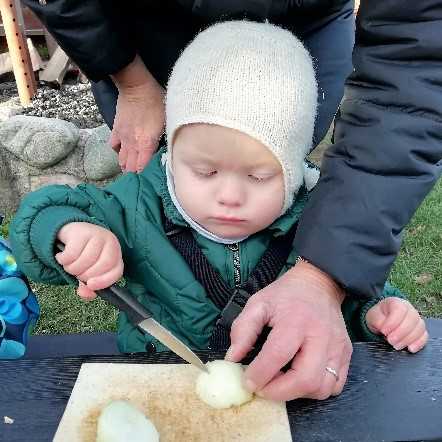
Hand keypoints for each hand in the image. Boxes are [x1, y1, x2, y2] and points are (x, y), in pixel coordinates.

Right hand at [55, 222, 123, 299]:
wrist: (71, 232)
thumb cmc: (83, 254)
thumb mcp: (89, 270)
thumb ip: (89, 286)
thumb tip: (85, 294)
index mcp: (115, 254)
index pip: (116, 270)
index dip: (104, 281)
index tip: (91, 285)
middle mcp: (110, 243)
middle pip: (102, 266)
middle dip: (86, 275)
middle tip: (77, 273)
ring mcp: (97, 235)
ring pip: (85, 260)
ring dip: (72, 268)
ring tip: (69, 265)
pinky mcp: (81, 232)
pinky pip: (71, 254)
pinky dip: (63, 260)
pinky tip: (62, 257)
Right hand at [110, 55, 164, 172]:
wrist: (137, 86)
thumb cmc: (157, 102)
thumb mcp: (167, 122)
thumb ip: (165, 140)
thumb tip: (168, 152)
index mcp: (146, 144)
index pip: (142, 168)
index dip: (144, 175)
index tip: (149, 179)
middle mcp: (133, 144)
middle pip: (130, 167)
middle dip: (134, 173)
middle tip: (140, 177)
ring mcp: (123, 138)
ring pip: (121, 159)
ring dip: (126, 165)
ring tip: (131, 168)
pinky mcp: (116, 129)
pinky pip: (114, 146)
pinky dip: (118, 151)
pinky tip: (123, 151)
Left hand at [226, 261, 351, 401]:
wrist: (319, 284)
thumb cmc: (285, 295)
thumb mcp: (258, 303)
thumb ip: (242, 329)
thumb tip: (233, 358)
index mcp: (295, 320)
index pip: (279, 354)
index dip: (261, 374)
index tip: (247, 382)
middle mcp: (321, 335)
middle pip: (305, 379)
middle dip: (279, 392)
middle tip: (263, 388)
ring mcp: (337, 347)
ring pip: (322, 388)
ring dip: (297, 393)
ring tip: (280, 381)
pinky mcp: (346, 354)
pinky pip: (335, 385)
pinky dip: (316, 390)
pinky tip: (299, 379)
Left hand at [365, 297, 427, 352]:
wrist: (382, 321)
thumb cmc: (378, 317)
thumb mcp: (373, 317)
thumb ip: (378, 321)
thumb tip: (385, 330)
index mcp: (396, 302)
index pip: (399, 310)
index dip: (392, 322)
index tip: (384, 331)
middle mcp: (409, 309)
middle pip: (412, 319)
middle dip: (400, 333)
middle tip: (390, 341)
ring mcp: (417, 319)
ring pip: (419, 328)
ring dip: (408, 339)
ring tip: (396, 345)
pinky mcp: (420, 330)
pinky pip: (424, 336)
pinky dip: (418, 343)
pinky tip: (410, 348)